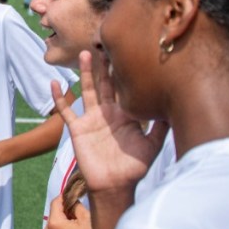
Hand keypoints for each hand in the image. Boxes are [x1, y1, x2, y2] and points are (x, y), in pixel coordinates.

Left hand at [44, 195, 91, 228]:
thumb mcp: (86, 219)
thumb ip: (76, 205)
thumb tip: (71, 200)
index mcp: (54, 223)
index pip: (56, 202)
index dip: (65, 197)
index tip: (73, 194)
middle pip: (55, 214)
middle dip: (66, 212)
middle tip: (79, 214)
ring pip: (55, 224)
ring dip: (64, 222)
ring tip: (78, 228)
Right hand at [50, 51, 168, 193]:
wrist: (114, 185)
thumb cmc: (134, 168)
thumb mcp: (152, 146)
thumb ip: (161, 127)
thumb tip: (173, 107)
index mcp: (125, 114)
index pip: (124, 88)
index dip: (124, 71)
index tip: (126, 50)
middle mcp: (107, 112)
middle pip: (105, 83)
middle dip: (105, 64)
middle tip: (104, 42)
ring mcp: (91, 118)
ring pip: (88, 90)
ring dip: (86, 73)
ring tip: (84, 54)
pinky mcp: (78, 128)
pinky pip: (66, 111)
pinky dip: (60, 98)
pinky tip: (54, 83)